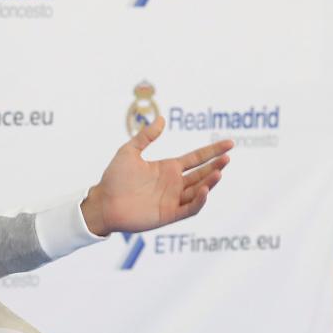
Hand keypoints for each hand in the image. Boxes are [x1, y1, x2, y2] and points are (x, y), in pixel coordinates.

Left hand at [80, 116, 232, 236]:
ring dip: (210, 182)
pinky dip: (199, 201)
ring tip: (219, 172)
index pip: (196, 158)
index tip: (229, 143)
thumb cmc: (114, 178)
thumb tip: (162, 118)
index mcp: (168, 168)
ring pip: (199, 190)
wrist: (103, 202)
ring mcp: (173, 200)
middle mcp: (174, 184)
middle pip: (202, 174)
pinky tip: (204, 190)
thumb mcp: (129, 151)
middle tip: (228, 157)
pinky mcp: (169, 214)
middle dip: (216, 165)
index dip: (212, 151)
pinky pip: (189, 208)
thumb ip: (146, 136)